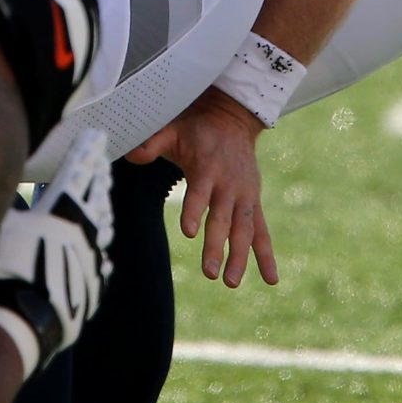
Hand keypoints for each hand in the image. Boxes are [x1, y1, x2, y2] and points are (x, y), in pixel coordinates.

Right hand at [0, 127, 114, 374]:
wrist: (18, 323)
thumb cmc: (0, 269)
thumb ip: (8, 202)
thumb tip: (3, 180)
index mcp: (62, 211)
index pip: (78, 172)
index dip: (87, 151)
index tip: (96, 136)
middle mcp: (83, 233)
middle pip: (96, 197)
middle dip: (98, 177)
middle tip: (100, 163)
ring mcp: (91, 263)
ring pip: (102, 230)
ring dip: (101, 211)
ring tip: (103, 200)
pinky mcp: (91, 290)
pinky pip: (100, 266)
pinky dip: (99, 254)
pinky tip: (102, 255)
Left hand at [128, 87, 276, 287]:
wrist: (233, 120)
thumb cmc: (196, 130)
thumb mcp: (172, 130)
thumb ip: (152, 143)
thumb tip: (130, 152)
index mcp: (207, 168)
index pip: (199, 193)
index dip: (194, 211)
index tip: (189, 232)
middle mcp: (229, 185)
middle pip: (223, 219)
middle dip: (216, 246)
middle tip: (208, 273)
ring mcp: (245, 196)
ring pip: (245, 230)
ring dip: (240, 257)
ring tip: (231, 283)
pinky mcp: (254, 203)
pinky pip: (262, 232)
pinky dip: (266, 255)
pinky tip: (271, 280)